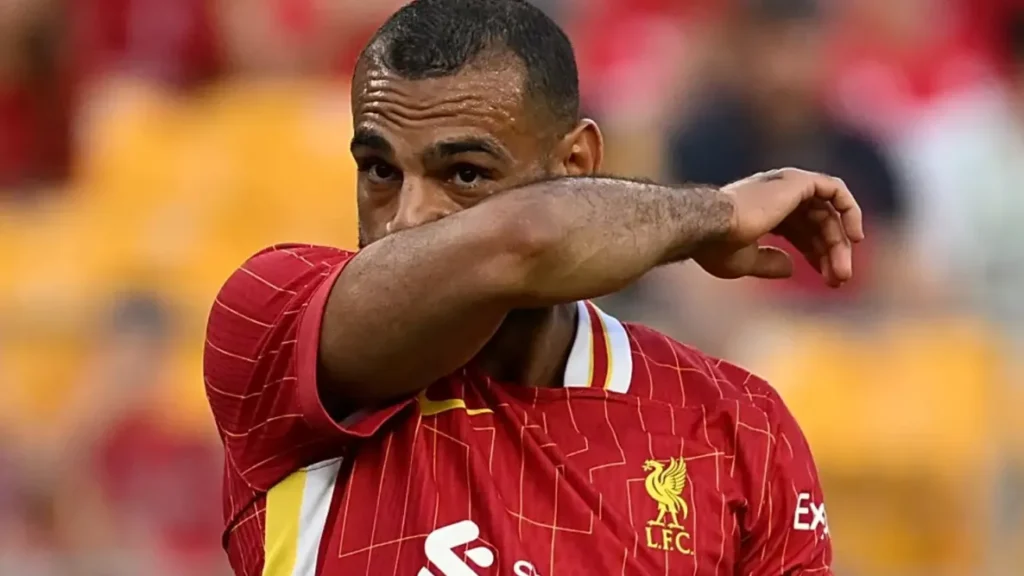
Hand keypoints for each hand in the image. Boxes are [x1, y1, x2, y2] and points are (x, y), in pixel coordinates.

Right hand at [693, 168, 864, 286]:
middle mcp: (776, 194)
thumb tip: (791, 268)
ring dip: (839, 243)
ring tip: (842, 272)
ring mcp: (787, 185)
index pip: (799, 229)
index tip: (826, 277)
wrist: (708, 227)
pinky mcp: (797, 181)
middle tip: (839, 280)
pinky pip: (835, 191)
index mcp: (761, 209)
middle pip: (816, 224)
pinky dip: (849, 211)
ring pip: (827, 214)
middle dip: (830, 253)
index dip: (814, 254)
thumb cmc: (716, 246)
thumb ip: (768, 263)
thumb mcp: (744, 262)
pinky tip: (854, 237)